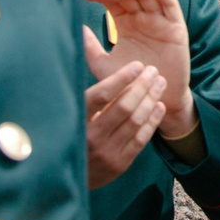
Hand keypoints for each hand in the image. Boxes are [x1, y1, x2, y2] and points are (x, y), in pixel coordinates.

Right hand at [83, 26, 166, 187]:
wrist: (61, 179)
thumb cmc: (69, 135)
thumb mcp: (68, 114)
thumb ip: (84, 90)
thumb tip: (83, 40)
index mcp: (75, 121)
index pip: (101, 95)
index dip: (121, 78)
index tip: (137, 65)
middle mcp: (90, 137)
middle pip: (124, 107)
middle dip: (142, 86)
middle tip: (153, 71)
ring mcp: (106, 153)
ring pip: (135, 122)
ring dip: (150, 100)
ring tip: (159, 84)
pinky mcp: (119, 164)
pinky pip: (140, 139)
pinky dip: (152, 121)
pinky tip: (158, 106)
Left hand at [85, 0, 193, 139]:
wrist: (153, 100)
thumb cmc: (128, 84)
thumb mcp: (103, 66)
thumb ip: (90, 49)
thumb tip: (78, 28)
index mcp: (125, 24)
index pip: (113, 2)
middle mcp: (142, 18)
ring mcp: (159, 21)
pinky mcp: (175, 27)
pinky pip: (170, 5)